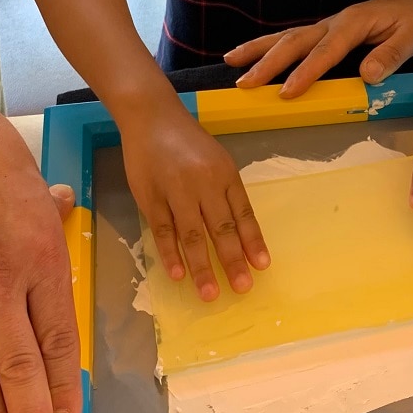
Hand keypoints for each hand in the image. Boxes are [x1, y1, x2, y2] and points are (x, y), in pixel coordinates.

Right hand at [119, 95, 269, 298]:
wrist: (152, 118)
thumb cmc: (188, 142)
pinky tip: (179, 275)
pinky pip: (163, 230)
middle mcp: (204, 184)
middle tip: (242, 288)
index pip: (243, 213)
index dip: (253, 241)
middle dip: (233, 260)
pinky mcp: (150, 197)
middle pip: (221, 228)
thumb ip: (226, 193)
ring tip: (210, 294)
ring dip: (203, 266)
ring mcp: (176, 191)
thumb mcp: (217, 160)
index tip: (262, 265)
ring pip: (192, 235)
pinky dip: (171, 254)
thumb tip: (240, 233)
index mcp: (225, 174)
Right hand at [225, 0, 412, 96]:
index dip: (306, 72)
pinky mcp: (321, 33)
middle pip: (294, 41)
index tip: (287, 92)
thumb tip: (368, 75)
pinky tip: (247, 58)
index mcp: (354, 24)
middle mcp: (333, 22)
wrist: (411, 0)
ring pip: (286, 37)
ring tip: (230, 62)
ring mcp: (324, 26)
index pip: (327, 51)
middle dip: (268, 62)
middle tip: (245, 84)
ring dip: (257, 49)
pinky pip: (290, 40)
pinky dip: (266, 47)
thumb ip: (393, 54)